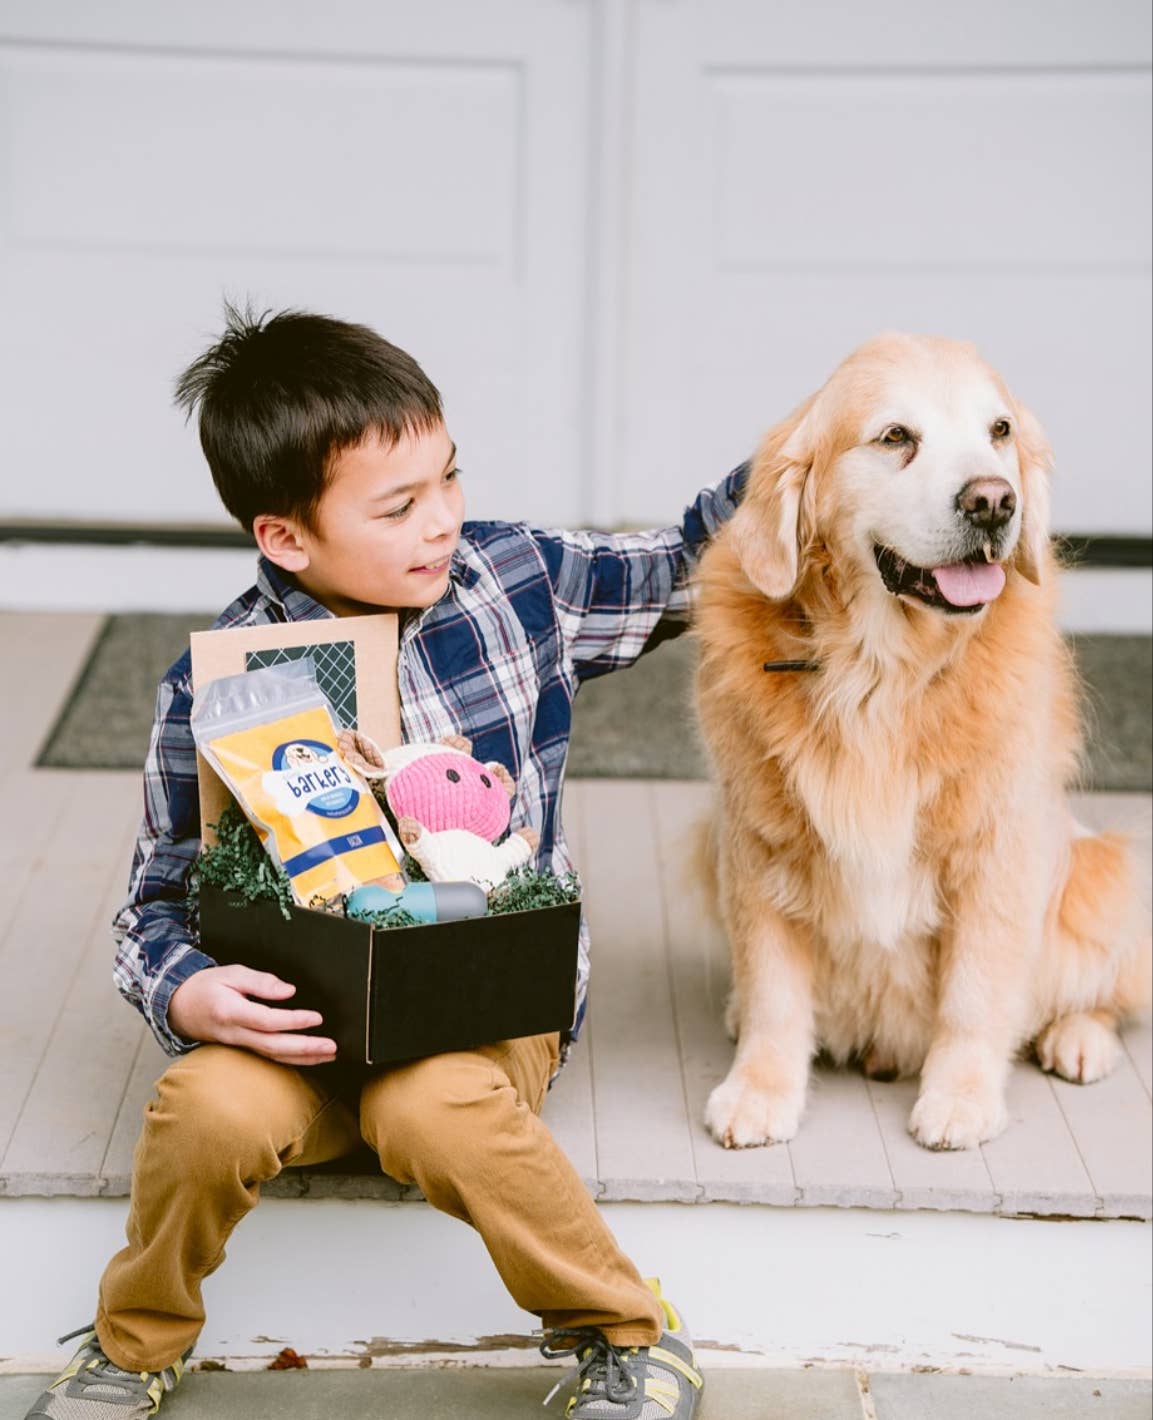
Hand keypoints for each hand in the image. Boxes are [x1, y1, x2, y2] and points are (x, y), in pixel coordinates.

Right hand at [167, 965, 336, 1065]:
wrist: (178, 1007)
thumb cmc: (205, 987)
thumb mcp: (231, 973)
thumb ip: (260, 982)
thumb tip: (288, 991)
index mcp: (231, 1012)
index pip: (267, 1020)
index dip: (293, 1020)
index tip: (317, 1018)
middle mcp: (235, 1033)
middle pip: (273, 1045)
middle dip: (304, 1047)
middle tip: (331, 1046)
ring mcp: (238, 1044)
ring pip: (273, 1056)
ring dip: (302, 1058)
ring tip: (328, 1055)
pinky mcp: (242, 1048)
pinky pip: (268, 1056)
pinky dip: (290, 1059)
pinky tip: (308, 1059)